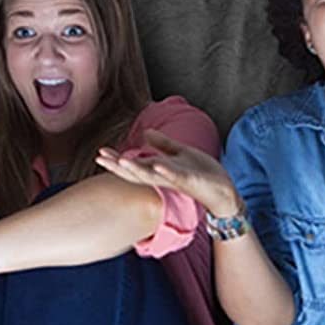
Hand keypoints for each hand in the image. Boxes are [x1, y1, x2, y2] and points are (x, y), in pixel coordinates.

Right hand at [94, 129, 240, 217]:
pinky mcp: (191, 181)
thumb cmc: (203, 174)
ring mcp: (176, 180)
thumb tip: (146, 133)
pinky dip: (167, 171)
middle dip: (118, 166)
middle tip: (100, 158)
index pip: (134, 165)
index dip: (117, 160)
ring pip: (152, 175)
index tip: (100, 153)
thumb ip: (163, 145)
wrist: (225, 192)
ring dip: (136, 168)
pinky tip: (158, 165)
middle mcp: (164, 177)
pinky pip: (176, 176)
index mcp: (160, 171)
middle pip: (136, 172)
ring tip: (120, 160)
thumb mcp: (181, 155)